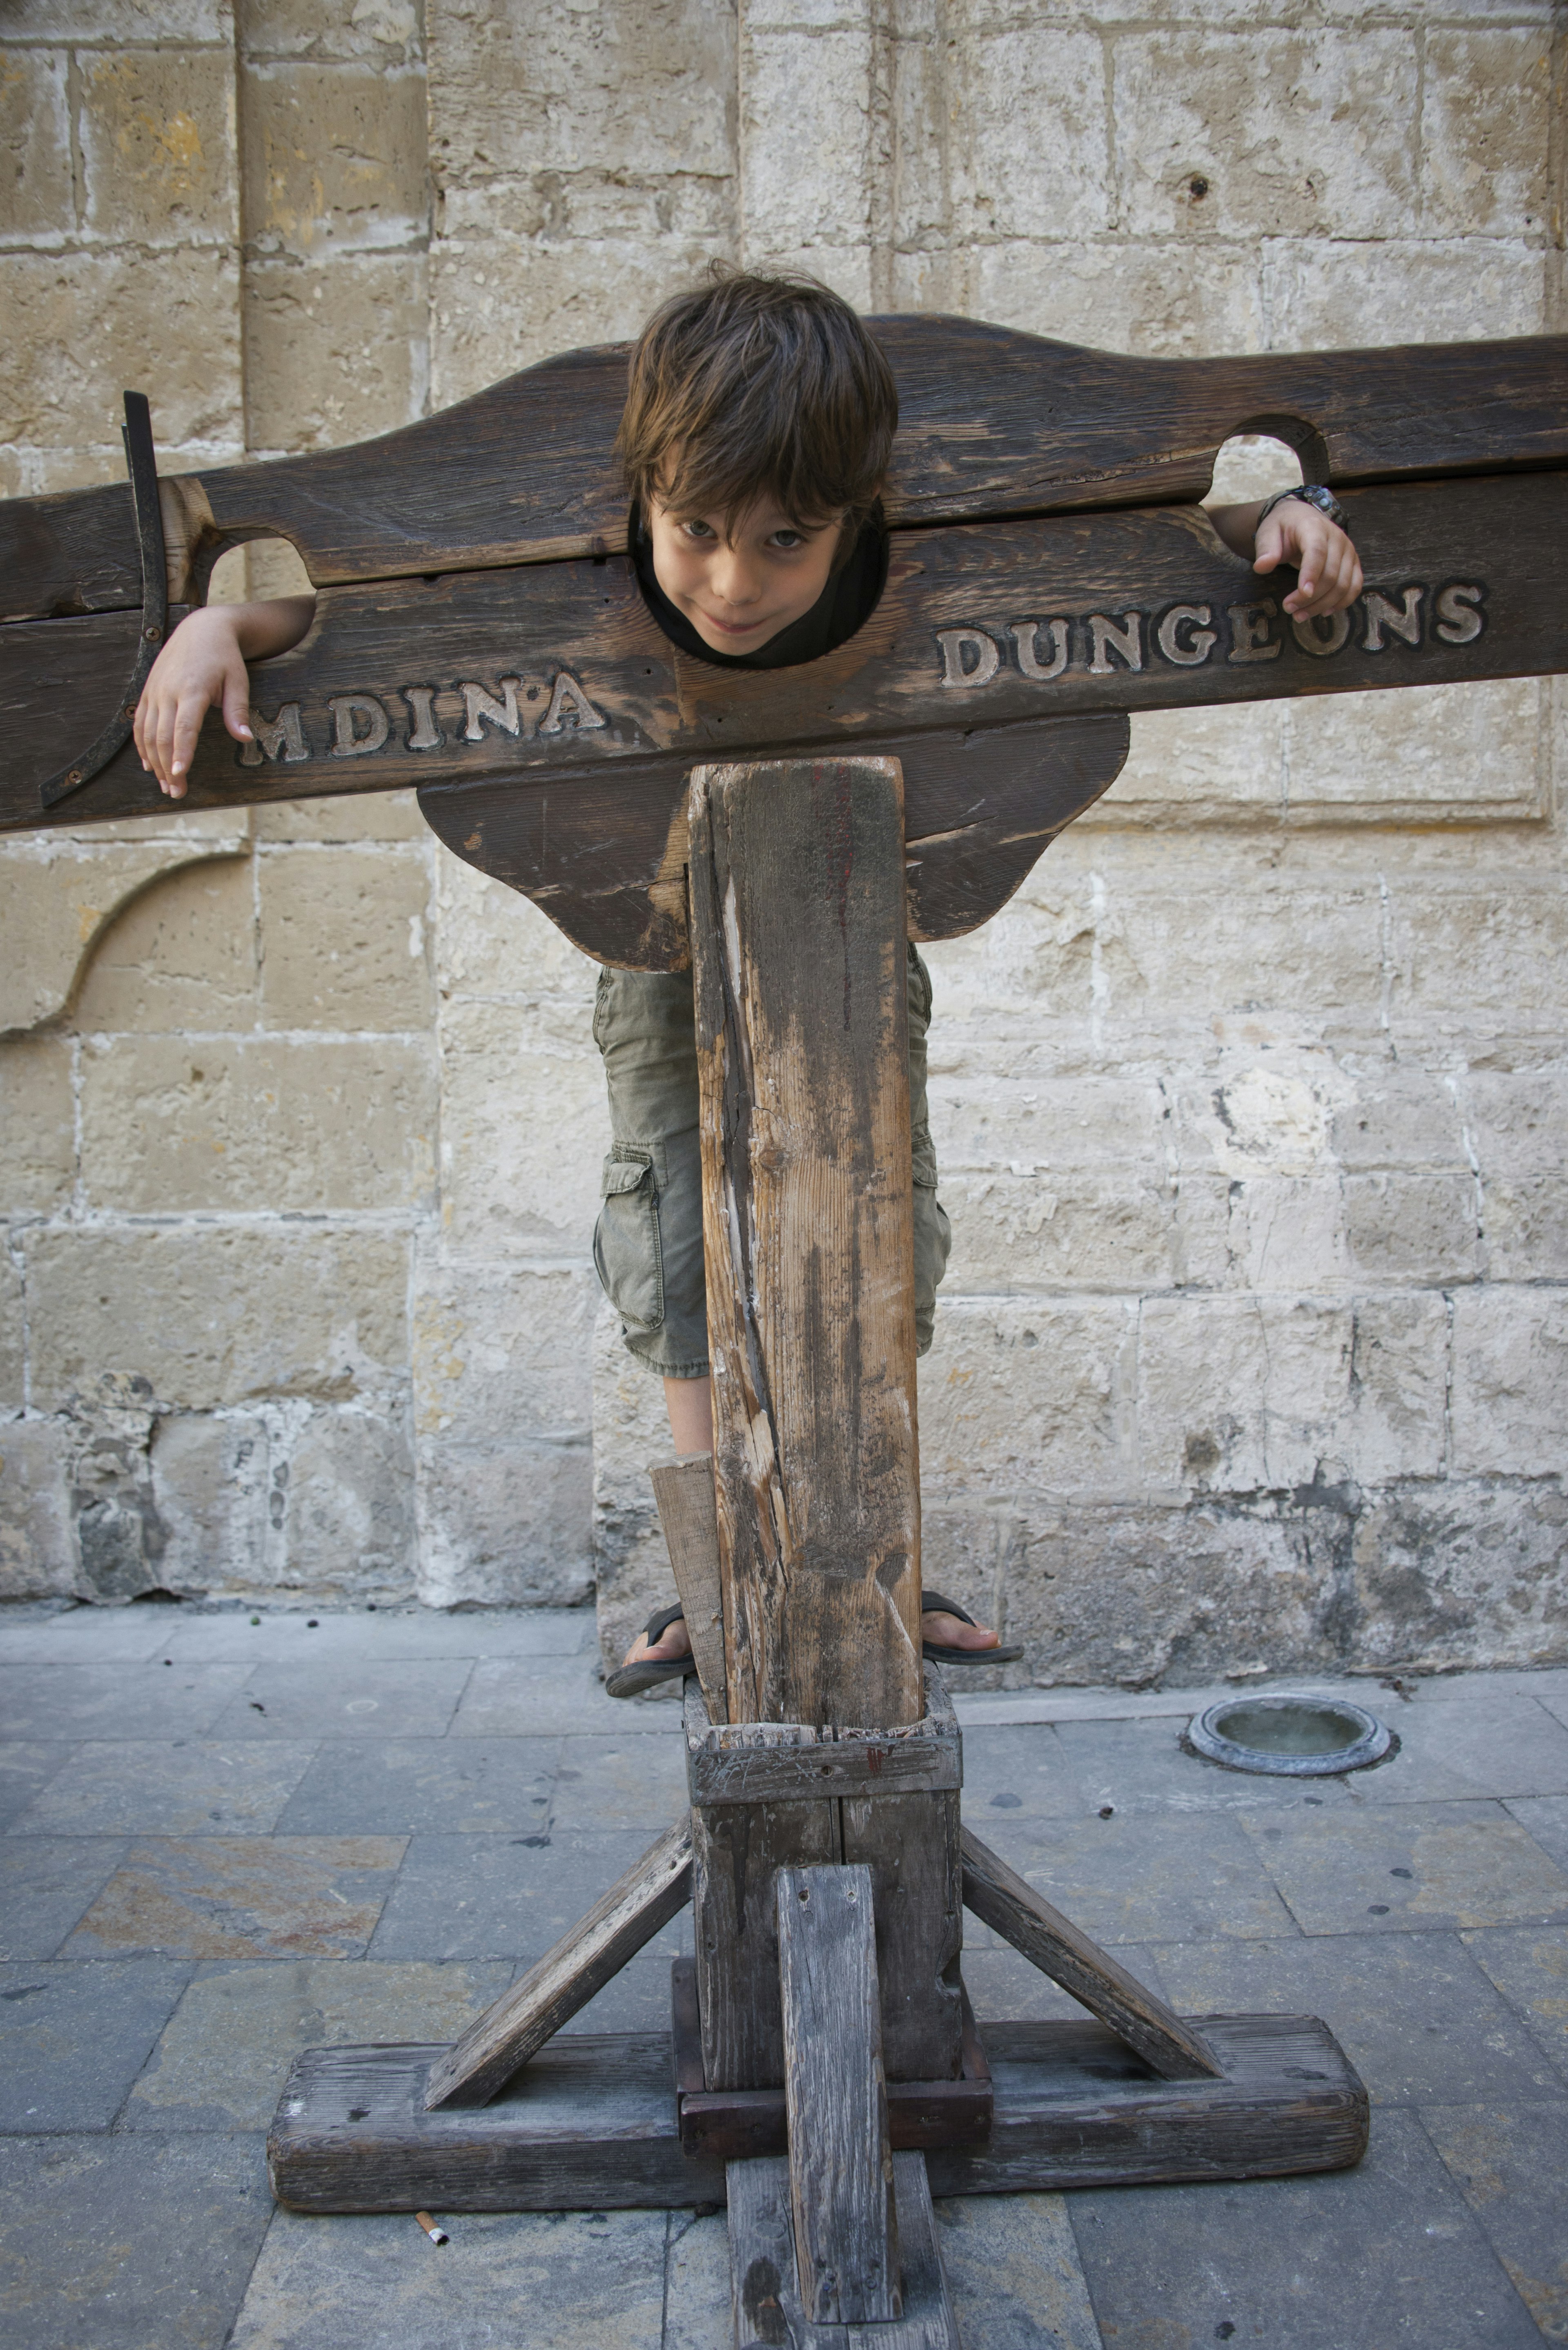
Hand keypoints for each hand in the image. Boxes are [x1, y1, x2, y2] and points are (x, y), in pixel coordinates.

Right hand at [134, 606, 251, 797]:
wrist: (201, 629)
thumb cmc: (224, 657)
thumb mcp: (238, 681)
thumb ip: (237, 711)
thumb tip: (245, 738)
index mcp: (192, 688)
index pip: (184, 727)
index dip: (181, 753)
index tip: (179, 775)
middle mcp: (168, 691)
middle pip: (162, 736)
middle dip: (168, 768)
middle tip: (176, 793)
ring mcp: (154, 691)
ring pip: (148, 733)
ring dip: (155, 763)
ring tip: (165, 786)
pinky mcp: (147, 692)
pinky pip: (140, 723)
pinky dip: (142, 746)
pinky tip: (150, 765)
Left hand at [1252, 499, 1362, 619]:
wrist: (1302, 518)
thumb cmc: (1284, 528)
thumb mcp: (1268, 533)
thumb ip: (1266, 549)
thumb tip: (1262, 566)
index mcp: (1314, 527)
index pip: (1317, 551)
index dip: (1311, 574)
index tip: (1303, 594)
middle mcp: (1336, 537)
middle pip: (1330, 574)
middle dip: (1310, 598)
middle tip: (1288, 609)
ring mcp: (1348, 550)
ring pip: (1343, 584)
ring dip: (1323, 605)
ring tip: (1300, 615)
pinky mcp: (1353, 562)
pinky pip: (1354, 586)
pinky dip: (1342, 602)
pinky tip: (1324, 612)